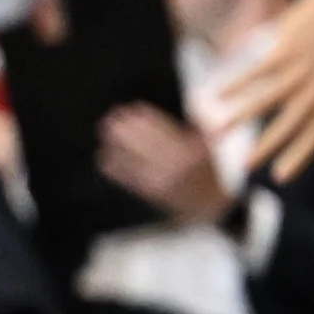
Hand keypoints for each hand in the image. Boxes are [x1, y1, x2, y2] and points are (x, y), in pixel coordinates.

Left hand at [97, 104, 231, 224]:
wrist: (209, 205)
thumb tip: (175, 109)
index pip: (159, 127)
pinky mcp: (149, 191)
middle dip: (123, 128)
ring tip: (105, 132)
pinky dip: (113, 165)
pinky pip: (126, 176)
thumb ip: (193, 126)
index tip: (130, 108)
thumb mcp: (206, 145)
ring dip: (115, 143)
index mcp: (188, 148)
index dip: (142, 116)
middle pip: (141, 140)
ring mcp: (159, 178)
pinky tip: (104, 155)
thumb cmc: (208, 170)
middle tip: (111, 117)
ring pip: (131, 157)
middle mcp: (172, 163)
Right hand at [209, 0, 313, 181]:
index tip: (281, 177)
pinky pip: (255, 72)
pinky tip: (215, 94)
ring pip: (266, 99)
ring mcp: (302, 69)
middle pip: (290, 123)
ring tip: (217, 131)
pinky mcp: (285, 50)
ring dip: (239, 116)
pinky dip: (234, 84)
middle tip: (245, 166)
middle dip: (267, 146)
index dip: (300, 155)